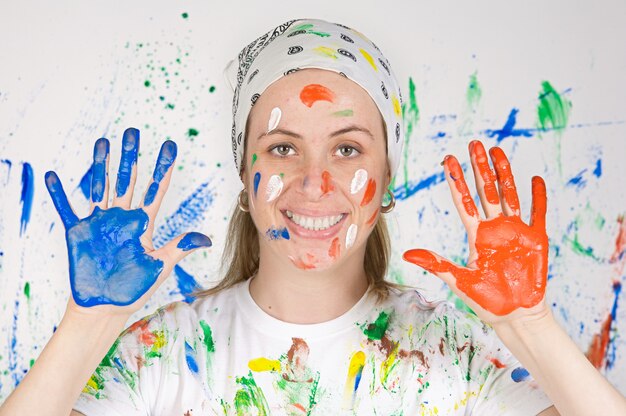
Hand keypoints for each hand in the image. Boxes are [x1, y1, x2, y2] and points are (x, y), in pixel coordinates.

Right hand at [45, 128, 210, 313]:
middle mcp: (121, 218)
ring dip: (100, 165)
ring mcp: (99, 223)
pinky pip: (67, 209)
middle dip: (130, 157)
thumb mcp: (160, 266)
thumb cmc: (134, 288)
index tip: (169, 147)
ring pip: (100, 187)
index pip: (156, 190)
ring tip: (103, 142)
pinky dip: (59, 194)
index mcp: (142, 224)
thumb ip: (178, 247)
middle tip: (133, 132)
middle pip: (127, 180)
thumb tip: (206, 238)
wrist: (106, 308)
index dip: (163, 168)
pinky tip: (52, 176)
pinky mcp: (78, 233)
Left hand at [403, 140, 547, 323]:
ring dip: (504, 173)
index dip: (456, 180)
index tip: (448, 160)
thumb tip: (408, 253)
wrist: (515, 316)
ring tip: (497, 152)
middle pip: (486, 190)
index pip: (464, 201)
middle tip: (474, 143)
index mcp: (476, 235)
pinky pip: (537, 213)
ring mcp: (516, 230)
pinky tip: (534, 179)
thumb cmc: (487, 300)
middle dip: (479, 167)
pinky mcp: (536, 239)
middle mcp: (495, 228)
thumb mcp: (458, 280)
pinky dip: (537, 197)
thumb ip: (436, 263)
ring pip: (509, 194)